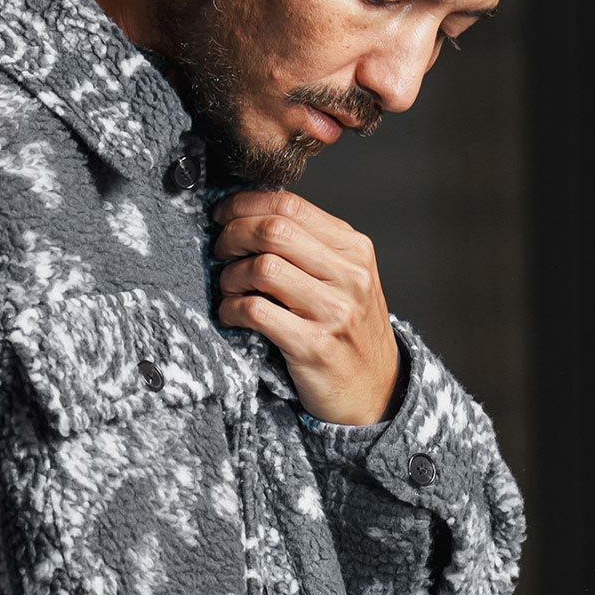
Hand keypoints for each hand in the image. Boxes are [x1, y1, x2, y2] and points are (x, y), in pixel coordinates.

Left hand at [211, 190, 401, 425]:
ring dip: (231, 276)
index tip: (221, 214)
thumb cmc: (348, 329)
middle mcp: (349, 275)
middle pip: (274, 231)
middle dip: (233, 235)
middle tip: (220, 251)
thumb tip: (249, 216)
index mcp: (354, 248)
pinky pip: (255, 311)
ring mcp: (334, 311)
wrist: (375, 390)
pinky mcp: (313, 345)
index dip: (245, 204)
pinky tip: (231, 315)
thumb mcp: (344, 279)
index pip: (290, 205)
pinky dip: (231, 309)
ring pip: (262, 268)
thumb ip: (309, 247)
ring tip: (229, 288)